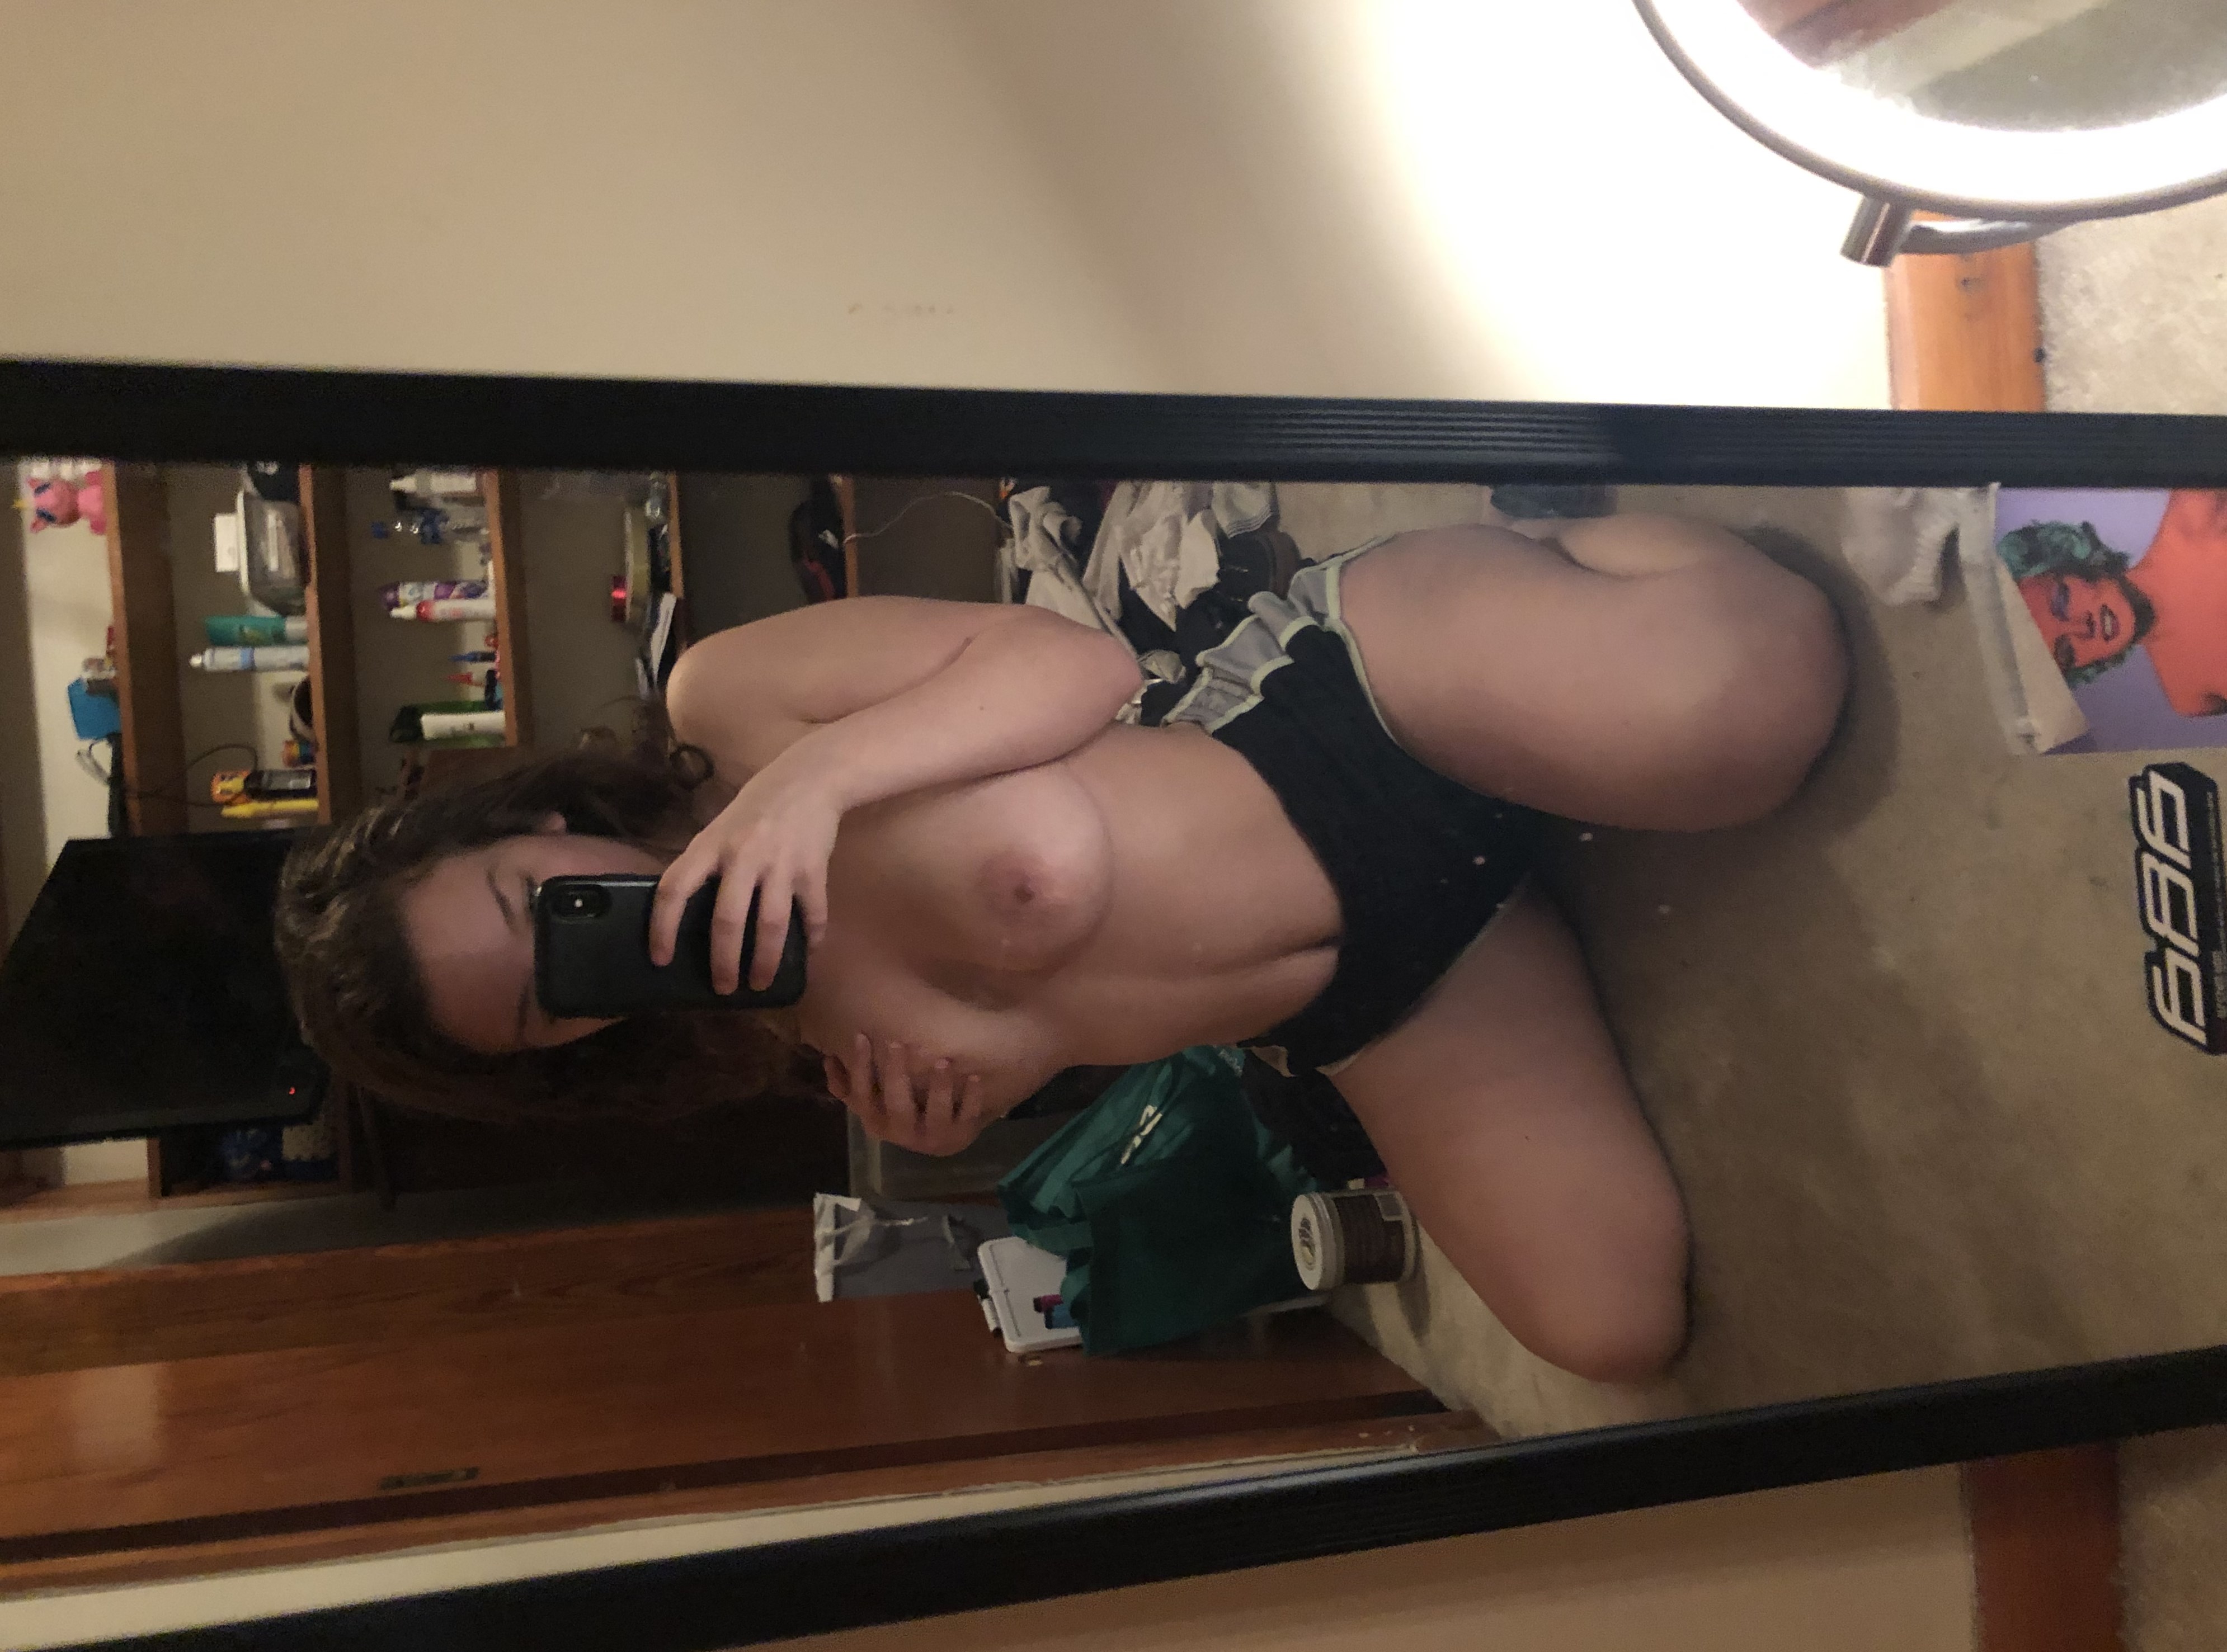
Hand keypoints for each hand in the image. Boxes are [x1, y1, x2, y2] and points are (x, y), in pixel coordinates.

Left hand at [650, 761, 839, 992]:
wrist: (809, 778)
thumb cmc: (756, 809)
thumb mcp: (718, 830)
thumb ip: (705, 867)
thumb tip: (686, 916)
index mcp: (709, 846)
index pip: (674, 890)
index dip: (662, 928)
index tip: (660, 959)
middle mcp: (742, 857)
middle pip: (727, 920)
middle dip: (724, 962)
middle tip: (723, 988)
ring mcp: (780, 865)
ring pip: (771, 926)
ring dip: (765, 961)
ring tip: (760, 983)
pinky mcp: (813, 870)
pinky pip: (813, 914)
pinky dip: (812, 938)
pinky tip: (808, 953)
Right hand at [825, 1036, 987, 1156]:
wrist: (942, 1137)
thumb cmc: (902, 1110)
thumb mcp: (873, 1101)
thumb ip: (849, 1085)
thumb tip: (828, 1058)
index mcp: (876, 1122)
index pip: (862, 1096)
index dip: (860, 1068)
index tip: (861, 1036)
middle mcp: (902, 1133)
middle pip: (896, 1104)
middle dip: (896, 1074)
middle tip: (897, 1043)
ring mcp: (933, 1138)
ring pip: (935, 1115)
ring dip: (939, 1088)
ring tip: (942, 1062)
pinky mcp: (960, 1136)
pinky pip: (967, 1118)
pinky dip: (972, 1099)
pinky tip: (974, 1077)